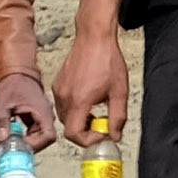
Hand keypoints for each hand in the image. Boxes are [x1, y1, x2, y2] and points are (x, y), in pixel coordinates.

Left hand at [0, 67, 61, 153]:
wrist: (15, 72)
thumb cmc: (12, 84)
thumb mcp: (3, 104)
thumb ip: (1, 123)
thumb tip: (0, 140)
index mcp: (43, 112)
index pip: (48, 136)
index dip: (36, 145)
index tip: (20, 146)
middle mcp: (46, 117)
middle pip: (42, 140)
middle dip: (25, 146)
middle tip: (8, 148)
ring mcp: (42, 118)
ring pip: (35, 138)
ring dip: (21, 142)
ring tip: (3, 143)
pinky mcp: (35, 119)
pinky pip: (30, 133)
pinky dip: (19, 137)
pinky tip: (5, 137)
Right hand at [52, 23, 129, 146]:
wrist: (94, 37)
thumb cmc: (107, 59)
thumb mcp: (119, 92)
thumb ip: (118, 117)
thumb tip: (114, 135)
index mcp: (79, 100)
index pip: (74, 134)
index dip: (88, 140)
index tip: (101, 133)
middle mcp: (64, 96)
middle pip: (69, 127)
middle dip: (86, 130)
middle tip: (102, 122)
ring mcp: (59, 89)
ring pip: (65, 117)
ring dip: (80, 120)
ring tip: (97, 109)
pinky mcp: (58, 83)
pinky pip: (63, 105)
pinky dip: (75, 109)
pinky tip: (89, 98)